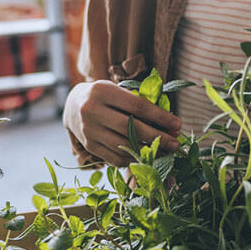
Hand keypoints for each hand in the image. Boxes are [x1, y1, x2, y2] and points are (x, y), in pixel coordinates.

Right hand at [64, 80, 181, 166]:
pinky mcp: (89, 146)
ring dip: (148, 151)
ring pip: (124, 145)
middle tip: (175, 143)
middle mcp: (92, 110)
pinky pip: (115, 157)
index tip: (177, 124)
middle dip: (158, 137)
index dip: (160, 117)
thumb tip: (168, 123)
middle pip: (131, 128)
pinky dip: (133, 159)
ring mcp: (89, 130)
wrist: (72, 105)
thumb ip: (138, 102)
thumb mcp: (118, 91)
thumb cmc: (104, 96)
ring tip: (165, 152)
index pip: (137, 106)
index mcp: (102, 91)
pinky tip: (146, 156)